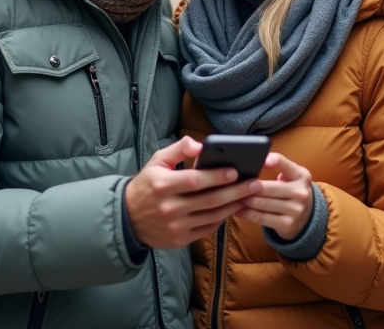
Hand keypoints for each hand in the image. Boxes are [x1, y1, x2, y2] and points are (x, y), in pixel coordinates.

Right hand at [126, 136, 261, 248]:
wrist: (128, 218)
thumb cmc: (147, 184)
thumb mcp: (157, 161)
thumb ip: (179, 149)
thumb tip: (200, 144)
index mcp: (162, 185)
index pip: (195, 180)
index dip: (217, 176)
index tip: (236, 171)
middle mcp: (169, 208)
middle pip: (209, 200)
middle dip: (235, 192)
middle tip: (255, 184)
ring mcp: (175, 226)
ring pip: (211, 216)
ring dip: (233, 206)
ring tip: (249, 196)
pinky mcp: (179, 240)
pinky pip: (207, 229)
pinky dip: (222, 219)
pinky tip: (232, 208)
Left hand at [236, 152, 313, 240]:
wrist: (307, 217)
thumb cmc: (292, 190)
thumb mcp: (293, 176)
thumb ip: (279, 166)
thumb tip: (254, 161)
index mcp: (302, 176)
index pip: (286, 165)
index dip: (275, 161)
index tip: (262, 160)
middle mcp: (300, 193)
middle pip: (267, 188)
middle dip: (247, 186)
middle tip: (231, 184)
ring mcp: (295, 210)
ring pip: (261, 203)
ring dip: (243, 200)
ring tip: (230, 196)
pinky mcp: (286, 224)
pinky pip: (260, 218)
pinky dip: (246, 213)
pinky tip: (236, 209)